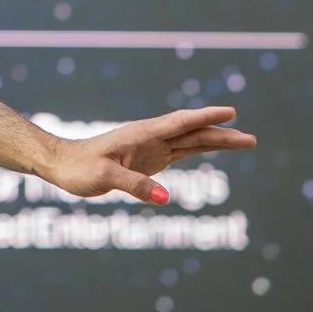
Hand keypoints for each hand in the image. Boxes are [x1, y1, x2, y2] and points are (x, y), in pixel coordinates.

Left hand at [41, 105, 256, 204]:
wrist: (61, 164)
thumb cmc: (78, 168)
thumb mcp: (104, 178)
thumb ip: (135, 185)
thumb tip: (166, 199)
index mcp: (142, 134)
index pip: (180, 123)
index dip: (205, 118)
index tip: (230, 112)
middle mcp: (150, 137)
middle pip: (193, 133)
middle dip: (222, 134)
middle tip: (251, 138)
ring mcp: (151, 147)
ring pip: (191, 141)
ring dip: (216, 141)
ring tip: (245, 142)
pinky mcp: (149, 159)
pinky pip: (181, 152)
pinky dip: (200, 149)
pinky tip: (213, 149)